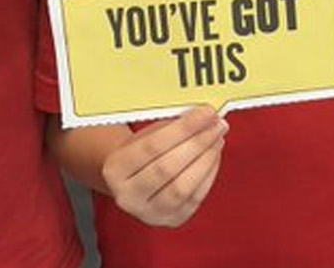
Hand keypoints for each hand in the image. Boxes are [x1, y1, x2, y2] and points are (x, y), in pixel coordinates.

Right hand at [100, 106, 227, 227]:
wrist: (132, 181)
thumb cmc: (141, 152)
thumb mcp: (146, 134)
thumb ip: (172, 126)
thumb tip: (205, 117)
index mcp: (115, 169)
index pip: (151, 147)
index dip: (183, 129)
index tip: (205, 112)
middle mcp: (128, 196)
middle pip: (167, 169)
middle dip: (198, 143)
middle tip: (217, 124)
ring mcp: (150, 212)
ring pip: (183, 188)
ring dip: (206, 159)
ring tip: (217, 138)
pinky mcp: (172, 220)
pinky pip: (195, 198)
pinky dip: (209, 173)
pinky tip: (214, 155)